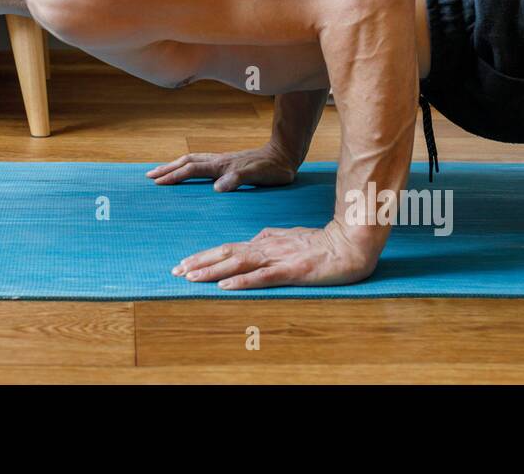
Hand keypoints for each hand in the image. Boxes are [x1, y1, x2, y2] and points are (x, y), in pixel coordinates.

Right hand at [146, 143, 299, 191]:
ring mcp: (221, 160)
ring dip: (174, 165)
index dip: (174, 176)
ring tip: (160, 171)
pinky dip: (186, 165)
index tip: (157, 182)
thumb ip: (238, 180)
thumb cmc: (274, 169)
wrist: (284, 154)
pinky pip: (200, 162)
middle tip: (149, 176)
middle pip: (186, 162)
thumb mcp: (259, 176)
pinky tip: (186, 170)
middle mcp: (218, 161)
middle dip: (167, 169)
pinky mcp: (226, 163)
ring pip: (192, 160)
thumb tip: (217, 188)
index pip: (192, 170)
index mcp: (222, 166)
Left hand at [171, 220, 379, 288]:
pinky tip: (225, 286)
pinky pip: (262, 277)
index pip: (228, 248)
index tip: (184, 264)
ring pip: (238, 263)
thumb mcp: (289, 237)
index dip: (204, 256)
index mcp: (264, 241)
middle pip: (226, 253)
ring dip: (212, 270)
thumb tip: (253, 240)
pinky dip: (241, 281)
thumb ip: (270, 238)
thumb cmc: (321, 242)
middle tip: (175, 271)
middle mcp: (266, 247)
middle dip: (199, 262)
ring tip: (191, 277)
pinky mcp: (291, 271)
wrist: (348, 244)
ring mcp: (278, 258)